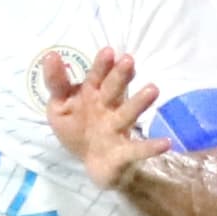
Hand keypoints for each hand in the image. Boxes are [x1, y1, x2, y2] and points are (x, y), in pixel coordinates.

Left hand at [40, 47, 176, 190]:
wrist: (91, 164)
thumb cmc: (77, 129)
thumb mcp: (59, 106)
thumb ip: (56, 82)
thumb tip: (50, 54)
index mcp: (91, 96)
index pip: (96, 78)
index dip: (101, 66)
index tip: (108, 51)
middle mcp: (107, 109)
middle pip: (114, 90)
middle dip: (120, 76)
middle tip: (128, 60)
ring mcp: (117, 129)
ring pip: (128, 114)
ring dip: (139, 102)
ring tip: (153, 89)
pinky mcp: (124, 151)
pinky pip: (138, 149)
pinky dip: (151, 147)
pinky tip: (166, 143)